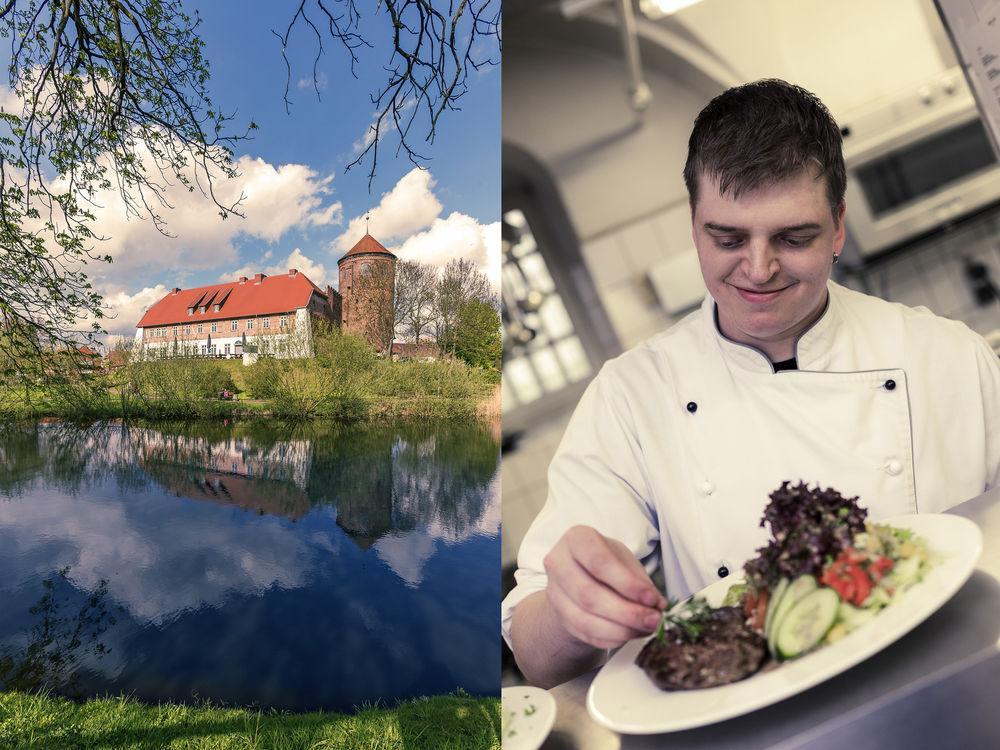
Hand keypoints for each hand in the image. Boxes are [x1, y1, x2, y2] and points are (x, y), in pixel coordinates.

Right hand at [543, 525, 667, 649]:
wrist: (578, 576)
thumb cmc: (605, 563)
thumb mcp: (623, 559)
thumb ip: (640, 580)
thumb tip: (657, 604)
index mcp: (577, 539)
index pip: (599, 562)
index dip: (627, 583)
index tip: (651, 598)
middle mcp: (558, 564)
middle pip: (590, 595)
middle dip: (627, 612)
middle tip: (653, 620)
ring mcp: (554, 593)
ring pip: (586, 620)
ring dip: (621, 629)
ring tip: (645, 628)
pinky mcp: (560, 617)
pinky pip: (586, 634)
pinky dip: (612, 638)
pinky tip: (630, 634)